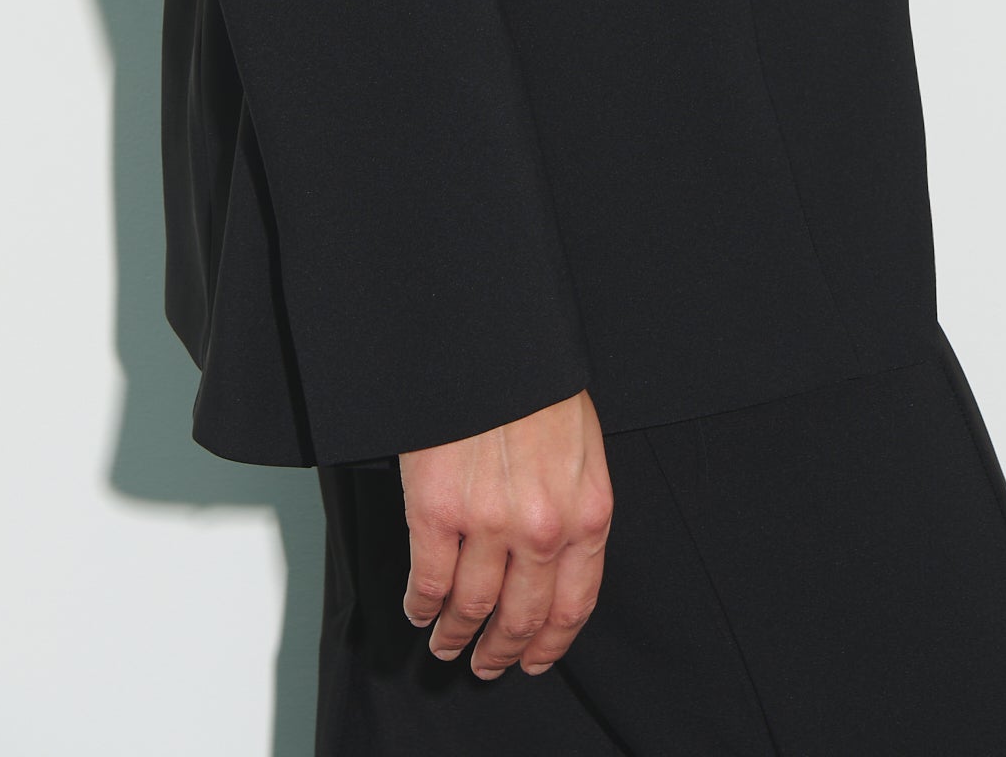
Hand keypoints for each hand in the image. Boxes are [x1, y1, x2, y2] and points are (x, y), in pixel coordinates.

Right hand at [399, 388, 612, 678]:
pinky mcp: (437, 512)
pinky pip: (428, 581)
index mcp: (586, 513)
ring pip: (471, 606)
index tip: (534, 660)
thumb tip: (557, 559)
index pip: (573, 604)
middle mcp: (542, 529)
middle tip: (487, 664)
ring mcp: (489, 523)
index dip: (550, 642)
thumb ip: (574, 506)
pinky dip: (422, 605)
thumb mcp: (581, 448)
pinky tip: (420, 610)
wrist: (494, 341)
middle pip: (521, 616)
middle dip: (502, 650)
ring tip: (447, 643)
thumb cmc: (537, 385)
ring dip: (456, 634)